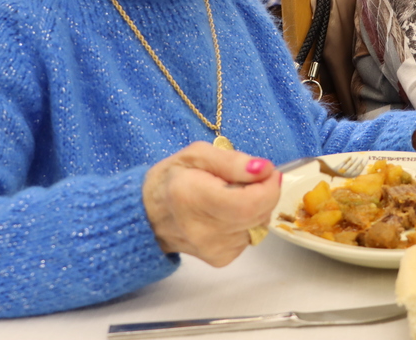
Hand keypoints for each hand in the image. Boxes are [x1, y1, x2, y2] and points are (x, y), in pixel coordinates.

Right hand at [142, 142, 278, 265]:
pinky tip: (227, 214)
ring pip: (259, 225)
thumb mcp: (196, 154)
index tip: (266, 171)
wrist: (148, 214)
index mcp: (192, 198)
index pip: (248, 203)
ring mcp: (211, 249)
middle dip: (265, 192)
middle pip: (258, 215)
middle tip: (249, 178)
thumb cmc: (172, 178)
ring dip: (255, 207)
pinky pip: (250, 237)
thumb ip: (232, 161)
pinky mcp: (219, 259)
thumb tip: (264, 170)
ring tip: (231, 196)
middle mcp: (202, 230)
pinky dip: (247, 222)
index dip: (268, 187)